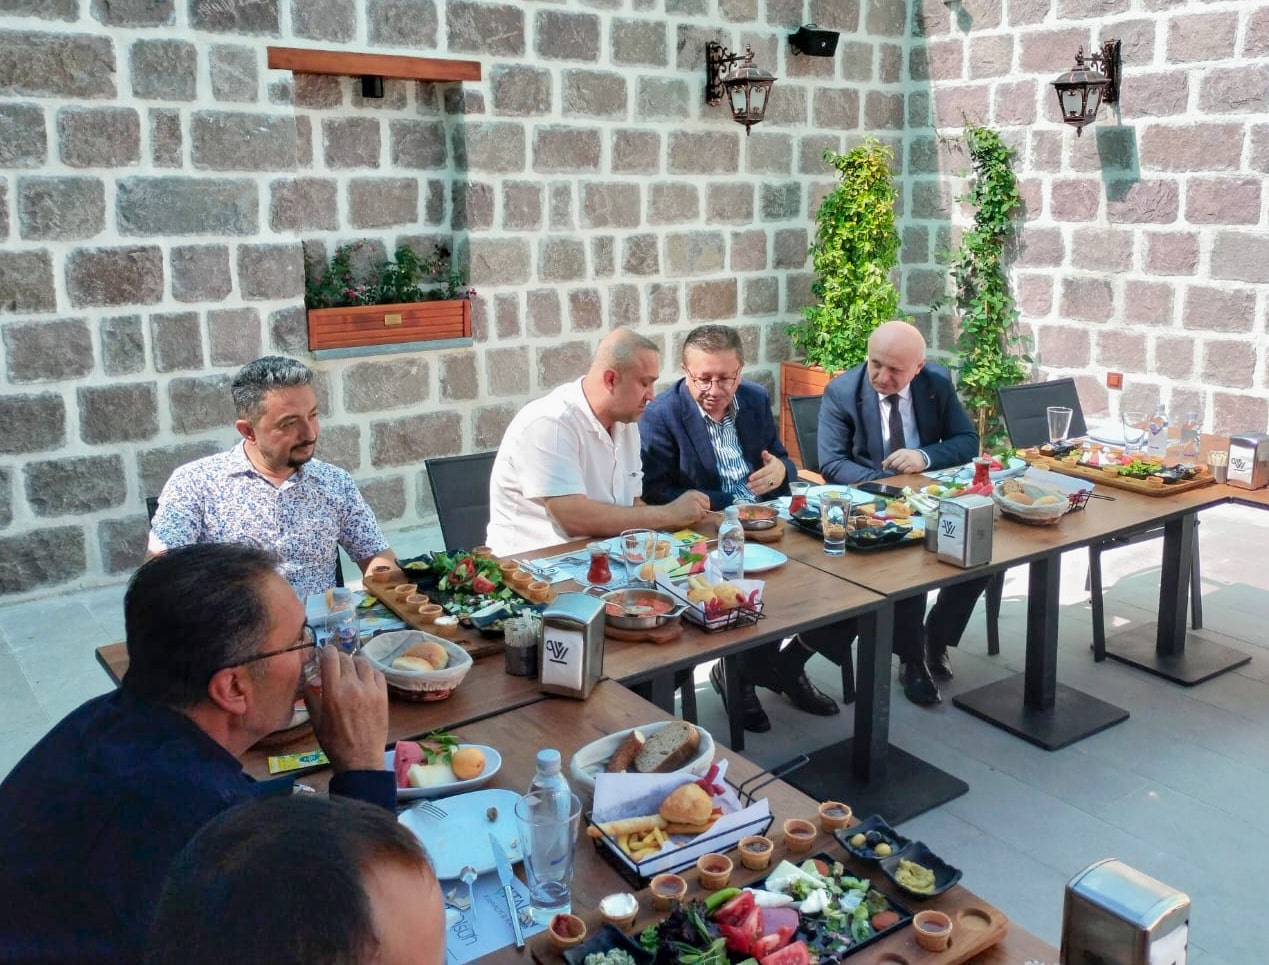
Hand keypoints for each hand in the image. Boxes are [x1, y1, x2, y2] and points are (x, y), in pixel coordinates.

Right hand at [304, 646, 387, 772]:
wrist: (360, 759)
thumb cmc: (334, 742)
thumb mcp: (315, 720)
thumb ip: (311, 696)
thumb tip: (311, 678)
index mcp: (333, 691)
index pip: (331, 657)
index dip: (327, 651)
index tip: (325, 654)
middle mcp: (353, 686)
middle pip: (347, 658)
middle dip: (339, 659)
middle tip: (335, 666)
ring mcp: (371, 690)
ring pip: (363, 662)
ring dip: (355, 663)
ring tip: (351, 671)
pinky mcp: (384, 695)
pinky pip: (377, 673)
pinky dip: (370, 672)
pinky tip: (365, 680)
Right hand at [665, 490, 709, 526]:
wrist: (666, 515)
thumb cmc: (674, 511)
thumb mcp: (685, 501)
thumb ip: (696, 502)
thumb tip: (708, 510)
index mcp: (693, 492)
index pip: (706, 499)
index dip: (703, 506)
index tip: (696, 510)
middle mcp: (696, 496)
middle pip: (707, 506)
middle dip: (702, 512)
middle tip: (691, 514)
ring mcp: (697, 504)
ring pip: (705, 514)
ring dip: (698, 517)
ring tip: (688, 516)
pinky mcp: (696, 512)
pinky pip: (701, 519)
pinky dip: (695, 521)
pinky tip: (687, 519)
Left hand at [746, 450, 786, 495]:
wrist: (784, 470)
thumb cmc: (774, 463)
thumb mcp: (771, 458)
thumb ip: (766, 456)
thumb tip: (764, 452)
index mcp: (773, 467)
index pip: (764, 472)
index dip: (757, 475)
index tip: (750, 478)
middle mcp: (775, 475)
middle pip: (765, 480)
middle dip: (756, 483)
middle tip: (748, 485)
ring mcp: (776, 481)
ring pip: (766, 486)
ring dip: (758, 488)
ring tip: (750, 489)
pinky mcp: (775, 486)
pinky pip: (768, 489)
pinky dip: (761, 492)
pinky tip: (755, 492)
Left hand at [880, 448, 927, 474]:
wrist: (922, 456)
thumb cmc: (909, 455)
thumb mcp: (900, 454)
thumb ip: (892, 458)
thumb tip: (882, 463)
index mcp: (900, 452)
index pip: (890, 458)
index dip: (886, 464)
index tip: (884, 468)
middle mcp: (905, 455)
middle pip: (894, 464)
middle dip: (894, 467)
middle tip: (897, 467)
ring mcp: (909, 461)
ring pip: (899, 468)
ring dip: (900, 470)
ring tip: (903, 467)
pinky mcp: (914, 466)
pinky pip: (906, 471)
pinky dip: (906, 471)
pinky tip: (908, 469)